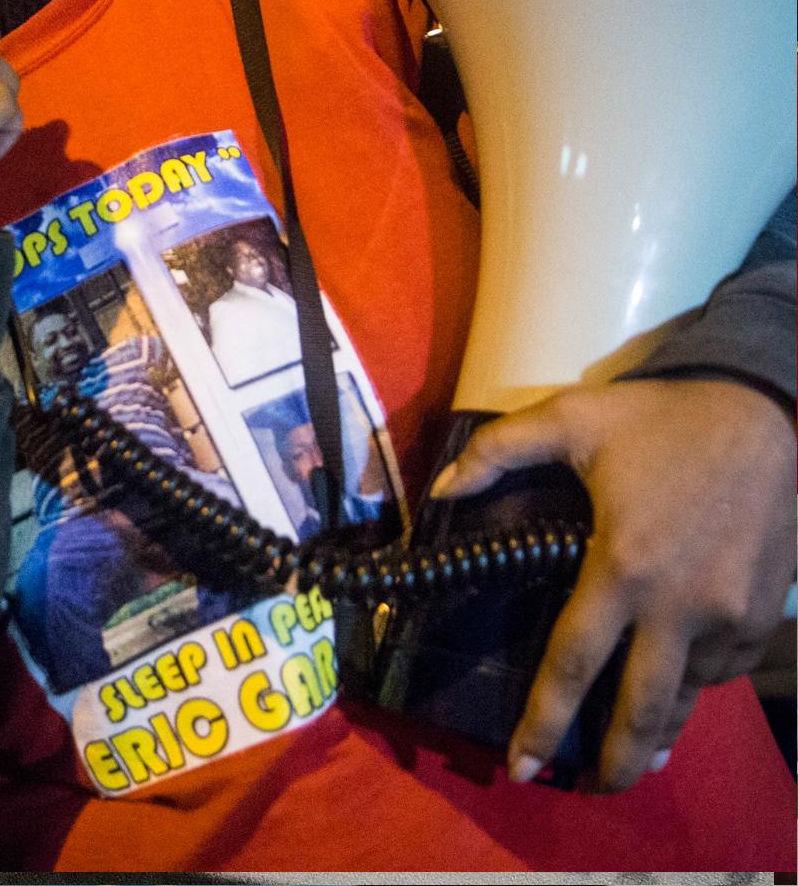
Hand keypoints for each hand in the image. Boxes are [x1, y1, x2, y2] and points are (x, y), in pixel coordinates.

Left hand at [431, 377, 796, 790]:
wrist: (767, 415)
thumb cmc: (660, 419)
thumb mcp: (569, 418)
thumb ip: (496, 453)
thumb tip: (439, 492)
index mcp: (621, 567)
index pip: (572, 664)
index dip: (544, 721)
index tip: (523, 766)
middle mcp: (678, 607)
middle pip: (641, 709)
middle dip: (615, 761)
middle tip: (591, 789)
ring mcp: (728, 616)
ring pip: (688, 696)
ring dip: (659, 731)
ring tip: (634, 758)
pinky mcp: (762, 615)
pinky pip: (723, 670)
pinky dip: (698, 686)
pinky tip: (678, 692)